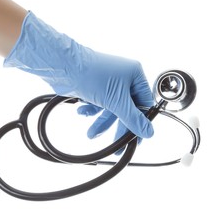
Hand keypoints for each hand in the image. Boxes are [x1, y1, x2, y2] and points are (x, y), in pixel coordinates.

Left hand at [4, 11, 153, 138]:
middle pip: (126, 109)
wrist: (63, 66)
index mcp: (134, 74)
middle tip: (117, 146)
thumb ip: (132, 118)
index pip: (144, 103)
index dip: (140, 122)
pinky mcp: (94, 87)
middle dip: (118, 127)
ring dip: (101, 122)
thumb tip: (148, 132)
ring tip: (91, 134)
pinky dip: (91, 111)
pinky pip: (98, 105)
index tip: (135, 140)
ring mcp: (108, 82)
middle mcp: (123, 77)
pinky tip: (82, 112)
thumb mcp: (116, 101)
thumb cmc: (91, 74)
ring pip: (110, 109)